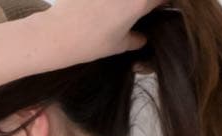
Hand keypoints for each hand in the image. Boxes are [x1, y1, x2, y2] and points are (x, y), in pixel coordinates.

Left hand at [42, 0, 167, 65]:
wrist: (57, 33)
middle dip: (144, 3)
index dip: (164, 3)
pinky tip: (99, 8)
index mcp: (140, 1)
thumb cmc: (90, 43)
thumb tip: (143, 38)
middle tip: (139, 11)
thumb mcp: (117, 45)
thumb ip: (136, 39)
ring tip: (114, 12)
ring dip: (125, 3)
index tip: (161, 8)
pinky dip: (107, 2)